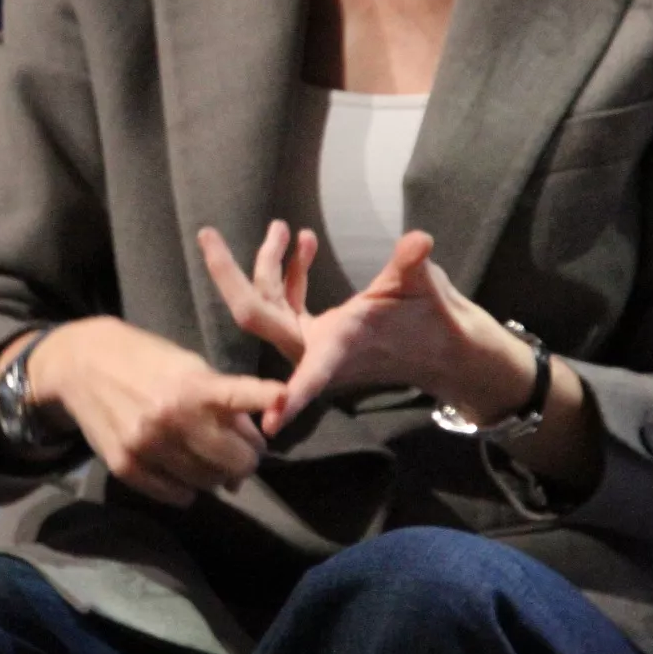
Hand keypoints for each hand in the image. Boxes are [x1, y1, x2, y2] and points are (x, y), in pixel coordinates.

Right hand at [24, 317, 282, 506]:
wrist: (82, 364)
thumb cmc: (145, 361)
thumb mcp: (188, 366)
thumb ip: (223, 401)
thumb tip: (254, 447)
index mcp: (192, 386)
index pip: (240, 396)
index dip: (268, 398)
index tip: (285, 398)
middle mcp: (172, 418)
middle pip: (237, 463)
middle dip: (246, 458)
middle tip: (239, 450)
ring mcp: (148, 447)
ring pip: (210, 484)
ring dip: (217, 474)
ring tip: (206, 456)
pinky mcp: (127, 468)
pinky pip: (179, 496)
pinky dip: (188, 487)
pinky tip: (180, 467)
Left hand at [203, 226, 517, 433]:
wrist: (445, 347)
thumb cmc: (435, 323)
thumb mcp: (424, 290)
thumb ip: (413, 267)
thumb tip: (420, 240)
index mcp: (338, 348)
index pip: (303, 375)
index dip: (288, 400)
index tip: (268, 424)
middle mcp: (315, 348)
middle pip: (256, 313)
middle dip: (229, 274)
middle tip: (207, 234)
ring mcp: (312, 339)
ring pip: (269, 302)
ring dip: (269, 264)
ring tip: (284, 228)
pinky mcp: (318, 330)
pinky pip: (287, 301)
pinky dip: (290, 272)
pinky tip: (304, 242)